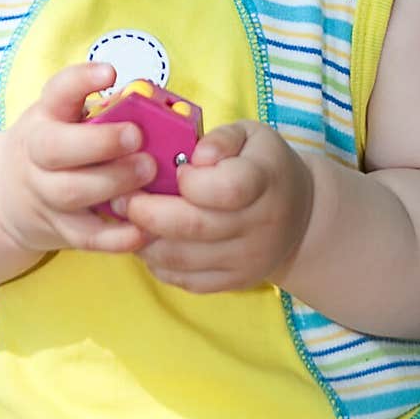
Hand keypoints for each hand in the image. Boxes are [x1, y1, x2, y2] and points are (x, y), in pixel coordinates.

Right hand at [0, 62, 156, 256]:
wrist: (6, 196)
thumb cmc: (55, 146)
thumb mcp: (64, 119)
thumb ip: (103, 111)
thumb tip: (153, 104)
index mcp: (45, 117)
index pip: (56, 91)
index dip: (82, 80)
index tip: (109, 72)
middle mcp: (37, 155)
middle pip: (56, 148)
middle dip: (100, 142)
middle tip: (137, 137)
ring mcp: (45, 195)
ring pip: (71, 192)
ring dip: (113, 182)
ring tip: (148, 171)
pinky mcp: (60, 230)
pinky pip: (87, 237)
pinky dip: (117, 236)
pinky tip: (144, 227)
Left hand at [117, 119, 311, 292]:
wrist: (300, 217)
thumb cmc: (263, 164)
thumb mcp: (251, 135)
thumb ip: (222, 138)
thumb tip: (197, 155)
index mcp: (264, 180)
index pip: (225, 189)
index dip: (190, 181)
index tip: (174, 168)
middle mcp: (258, 226)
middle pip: (194, 228)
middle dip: (146, 213)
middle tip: (119, 197)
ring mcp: (245, 260)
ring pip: (182, 259)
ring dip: (144, 240)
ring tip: (125, 218)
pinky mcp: (231, 283)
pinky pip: (184, 280)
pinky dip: (157, 263)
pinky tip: (146, 240)